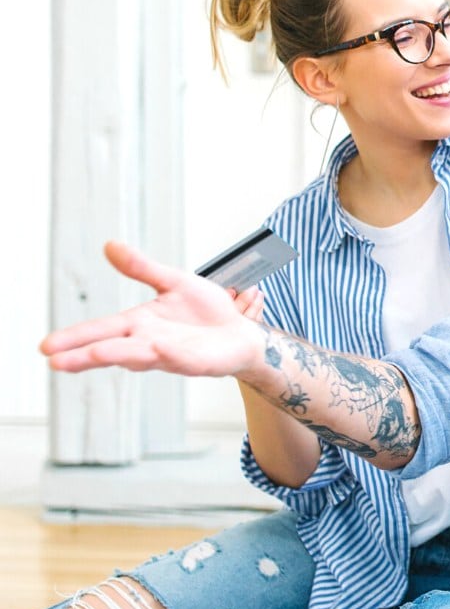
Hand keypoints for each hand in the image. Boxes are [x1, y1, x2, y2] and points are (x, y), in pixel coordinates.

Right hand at [40, 241, 262, 377]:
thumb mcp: (172, 281)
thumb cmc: (207, 313)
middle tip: (57, 361)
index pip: (102, 331)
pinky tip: (157, 347)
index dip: (76, 338)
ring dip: (118, 354)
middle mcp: (150, 343)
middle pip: (112, 349)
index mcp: (141, 324)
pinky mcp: (198, 362)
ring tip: (93, 353)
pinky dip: (169, 354)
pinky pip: (181, 359)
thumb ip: (141, 268)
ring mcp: (172, 355)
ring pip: (140, 356)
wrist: (242, 332)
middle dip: (85, 355)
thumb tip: (110, 246)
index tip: (48, 347)